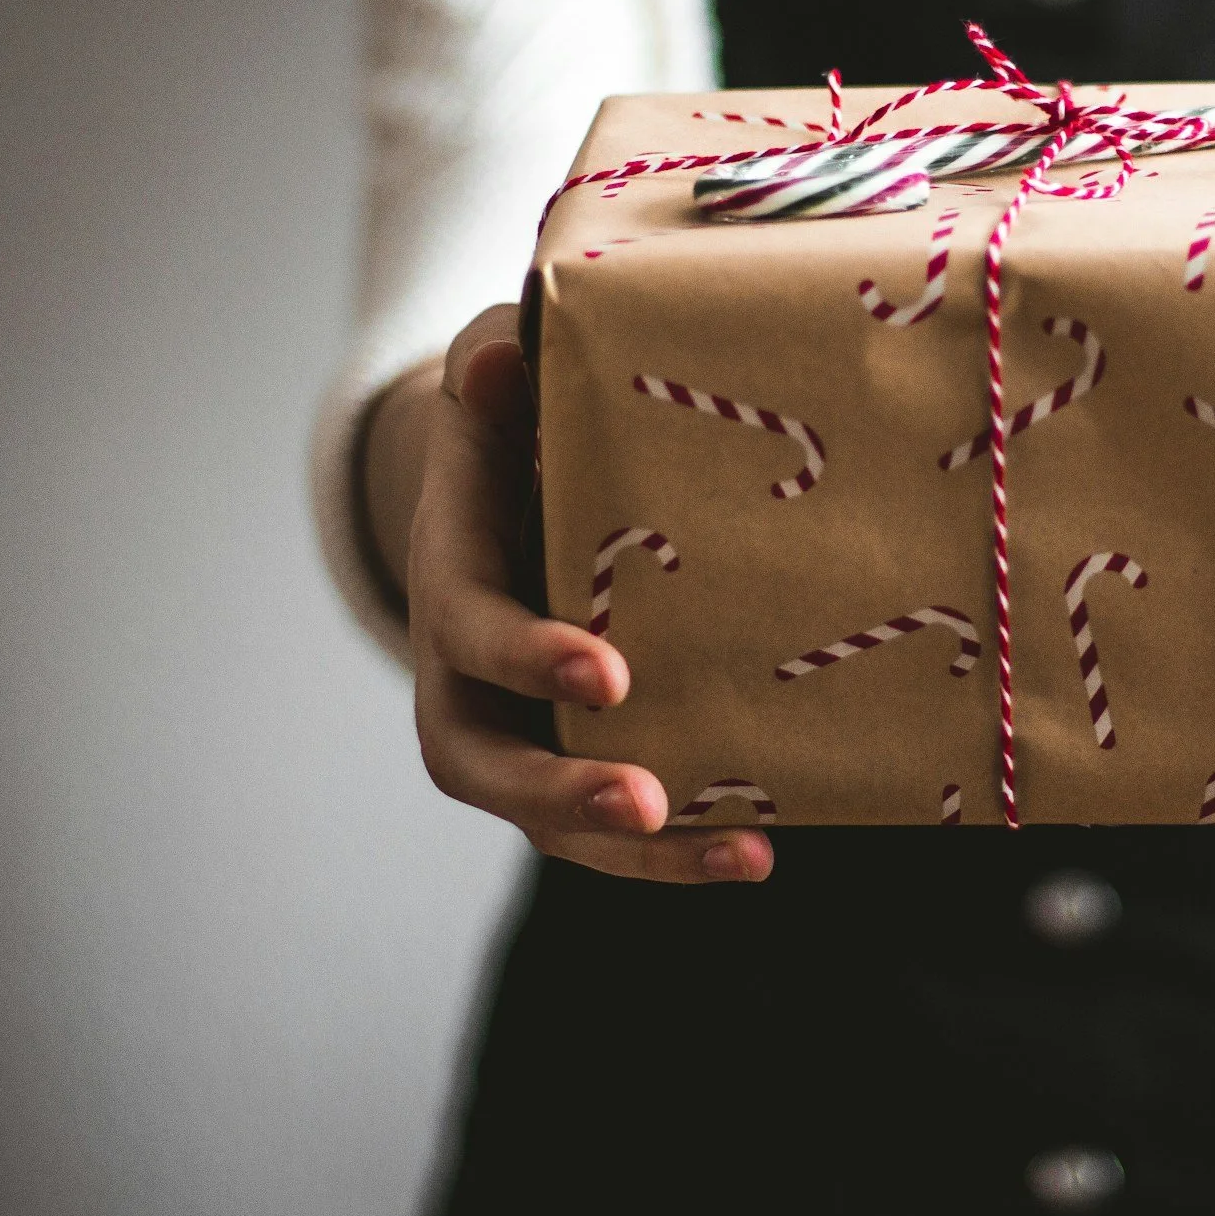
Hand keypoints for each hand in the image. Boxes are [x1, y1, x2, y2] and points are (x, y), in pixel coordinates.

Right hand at [403, 304, 773, 882]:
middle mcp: (466, 675)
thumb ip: (497, 368)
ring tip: (742, 854)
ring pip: (548, 820)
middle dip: (562, 790)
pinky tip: (762, 848)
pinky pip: (610, 825)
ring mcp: (517, 727)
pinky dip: (677, 850)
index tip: (610, 672)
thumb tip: (500, 361)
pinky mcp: (572, 755)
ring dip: (639, 853)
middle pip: (484, 764)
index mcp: (452, 577)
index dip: (529, 655)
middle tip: (645, 800)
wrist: (507, 481)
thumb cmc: (514, 422)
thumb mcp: (499, 377)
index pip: (471, 631)